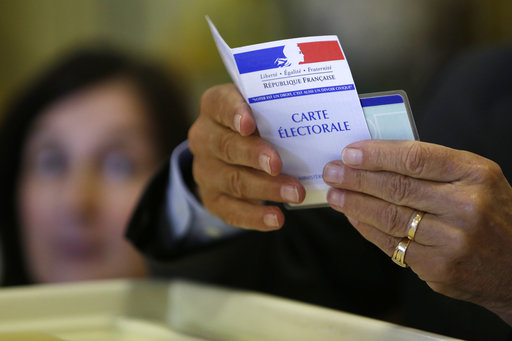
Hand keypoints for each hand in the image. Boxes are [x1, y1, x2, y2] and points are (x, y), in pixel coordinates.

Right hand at [188, 84, 304, 229]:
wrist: (235, 150)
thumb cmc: (260, 122)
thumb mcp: (263, 107)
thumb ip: (278, 106)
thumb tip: (316, 112)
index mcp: (214, 106)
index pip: (220, 105)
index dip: (233, 114)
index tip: (249, 124)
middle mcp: (204, 137)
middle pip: (226, 147)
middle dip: (254, 156)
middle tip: (278, 165)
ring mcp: (205, 169)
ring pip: (232, 180)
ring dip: (265, 188)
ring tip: (295, 194)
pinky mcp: (212, 197)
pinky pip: (230, 210)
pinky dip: (254, 216)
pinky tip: (276, 218)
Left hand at [323, 140, 511, 324]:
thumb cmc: (492, 214)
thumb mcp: (476, 180)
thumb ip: (434, 168)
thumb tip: (379, 159)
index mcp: (475, 174)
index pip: (416, 158)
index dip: (377, 154)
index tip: (350, 152)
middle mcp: (465, 206)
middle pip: (397, 187)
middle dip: (357, 178)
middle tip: (332, 171)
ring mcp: (452, 240)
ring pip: (389, 216)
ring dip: (355, 204)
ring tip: (335, 194)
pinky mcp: (438, 266)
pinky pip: (392, 243)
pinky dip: (367, 228)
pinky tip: (352, 217)